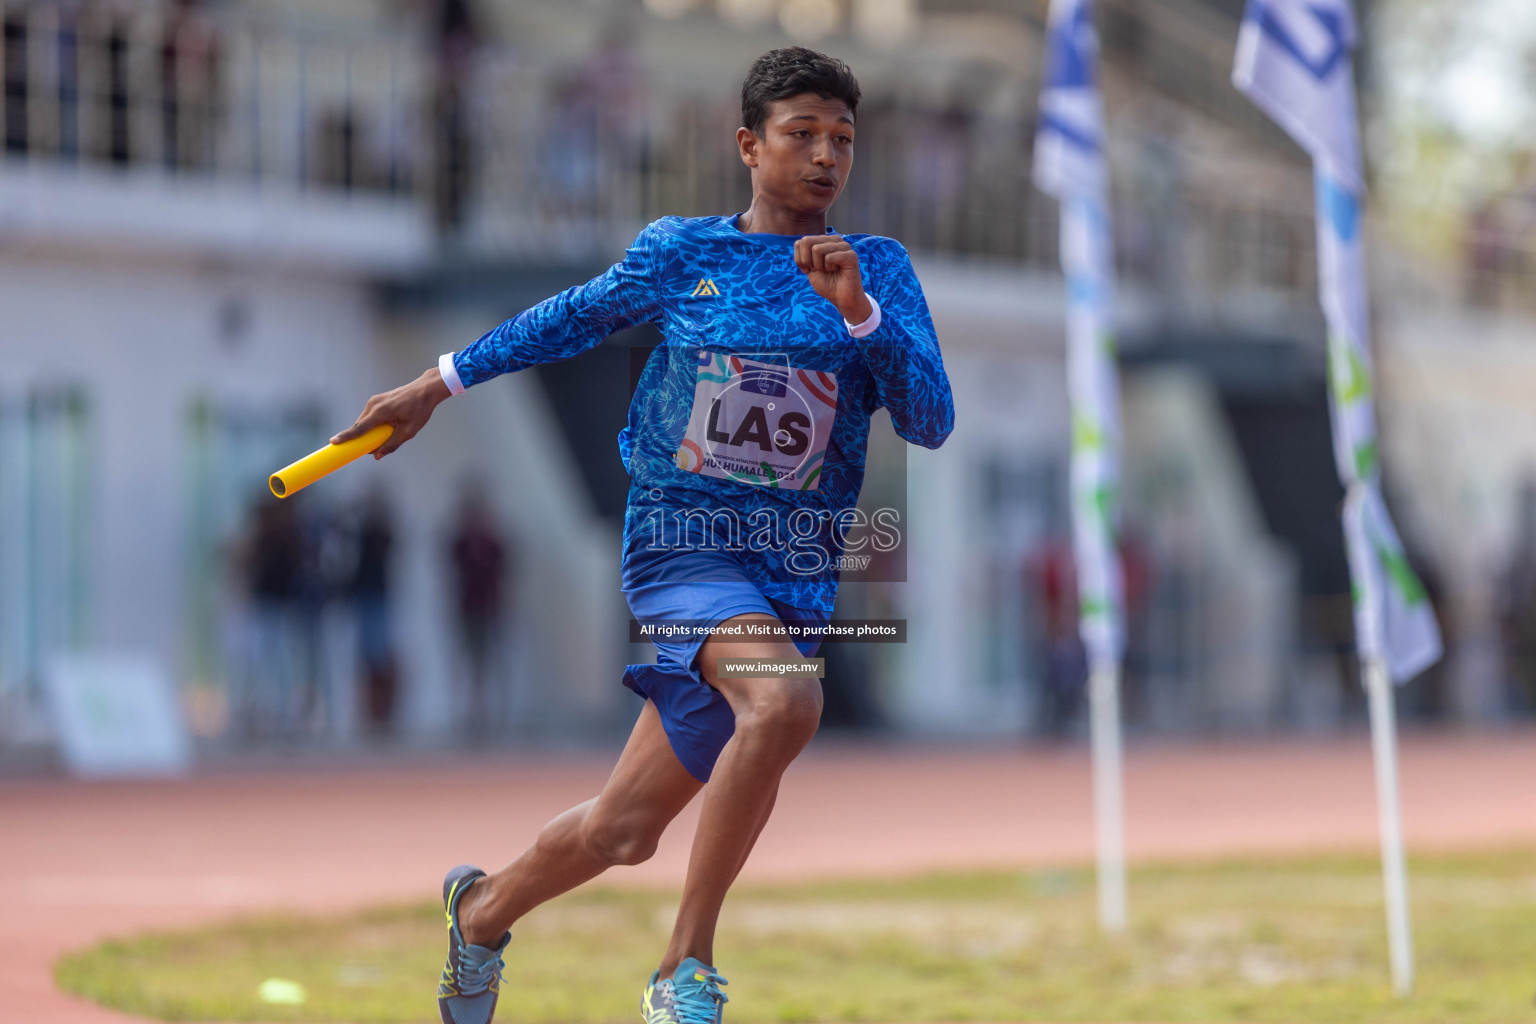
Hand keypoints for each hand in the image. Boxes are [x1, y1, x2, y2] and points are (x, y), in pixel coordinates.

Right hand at [330, 367, 450, 458]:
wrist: (425, 390)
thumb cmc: (419, 410)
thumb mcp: (409, 431)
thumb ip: (392, 444)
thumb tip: (376, 456)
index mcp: (380, 412)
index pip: (359, 428)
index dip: (346, 437)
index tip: (333, 442)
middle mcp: (373, 404)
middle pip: (360, 427)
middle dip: (362, 439)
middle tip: (374, 448)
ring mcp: (374, 401)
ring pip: (364, 422)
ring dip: (370, 431)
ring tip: (390, 431)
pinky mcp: (376, 400)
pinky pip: (369, 416)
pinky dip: (373, 424)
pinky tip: (389, 424)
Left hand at [793, 235, 872, 324]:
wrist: (841, 298)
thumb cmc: (826, 284)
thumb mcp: (809, 268)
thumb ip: (803, 254)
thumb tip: (799, 242)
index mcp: (824, 241)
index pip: (801, 241)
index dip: (801, 260)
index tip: (811, 269)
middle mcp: (834, 240)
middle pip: (807, 241)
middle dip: (808, 261)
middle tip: (820, 270)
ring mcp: (843, 245)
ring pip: (817, 249)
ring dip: (819, 266)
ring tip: (830, 270)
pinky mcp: (851, 254)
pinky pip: (828, 257)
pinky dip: (828, 268)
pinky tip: (838, 271)